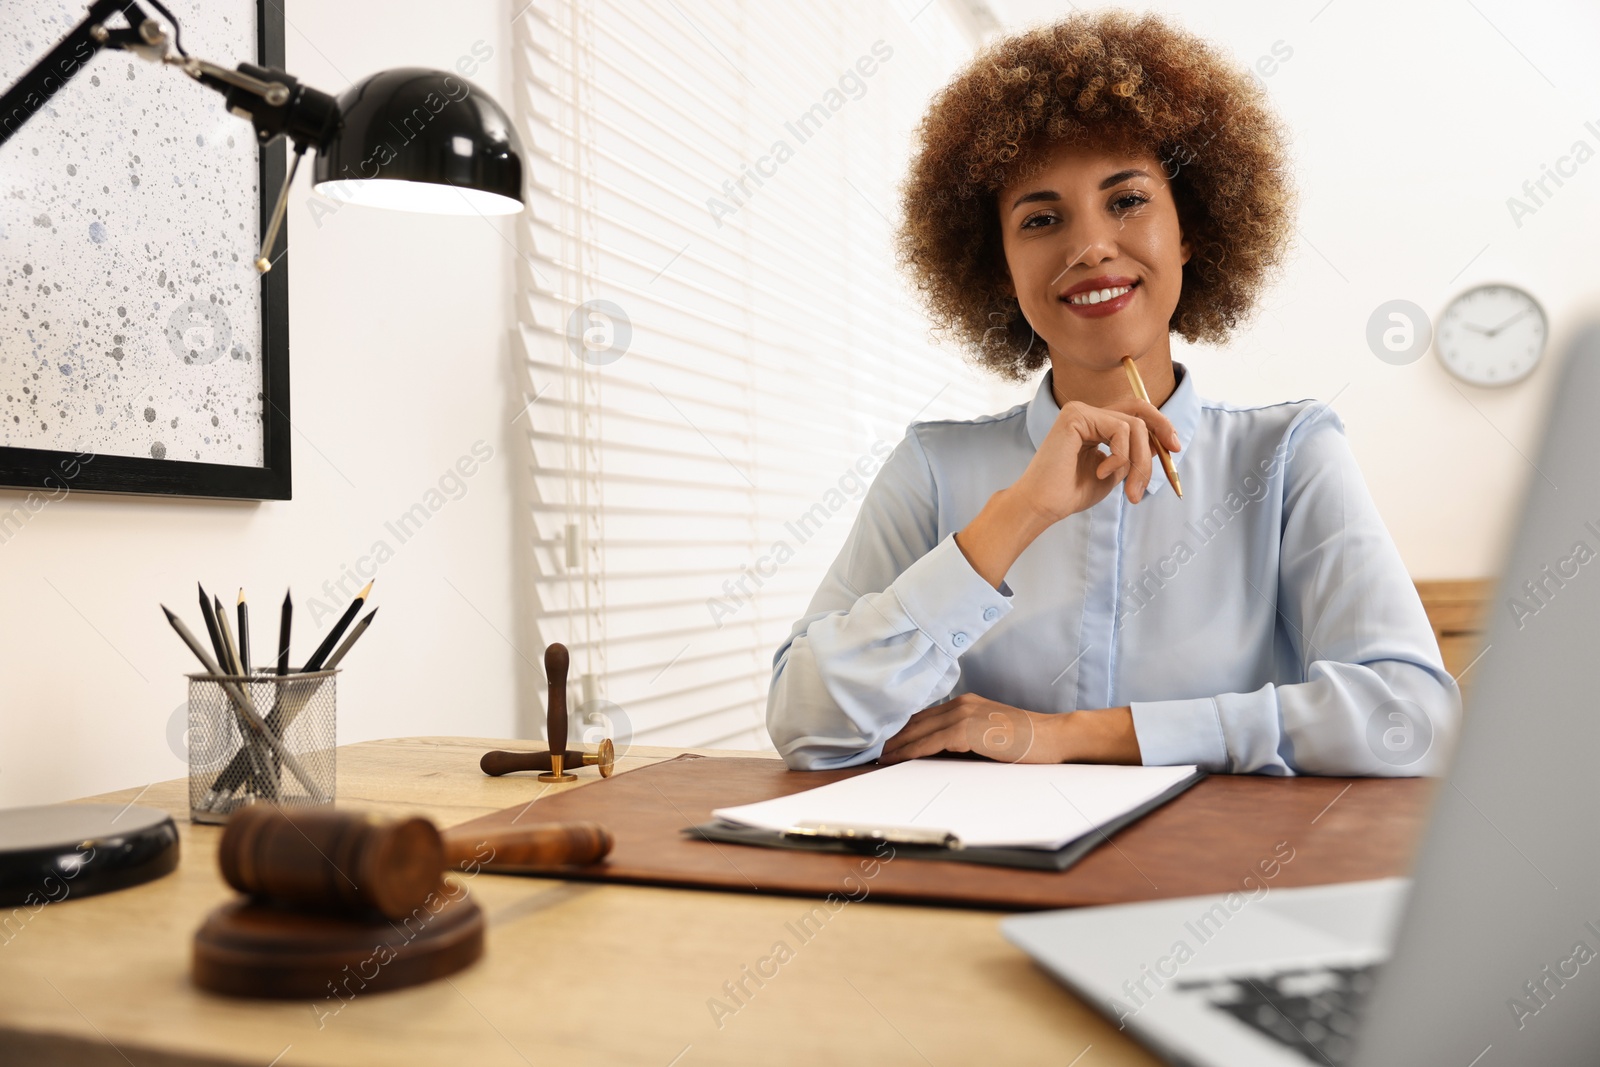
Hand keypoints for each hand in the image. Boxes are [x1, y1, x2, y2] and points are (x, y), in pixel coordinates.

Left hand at [878, 695, 1141, 764]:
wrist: (1053, 737)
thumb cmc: (1026, 742)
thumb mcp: (990, 735)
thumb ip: (965, 738)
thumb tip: (937, 752)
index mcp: (966, 704)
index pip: (925, 716)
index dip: (903, 728)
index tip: (885, 741)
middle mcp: (961, 704)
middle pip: (916, 720)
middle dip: (893, 736)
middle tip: (872, 751)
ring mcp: (964, 715)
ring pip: (919, 730)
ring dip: (896, 745)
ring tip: (879, 757)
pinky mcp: (968, 730)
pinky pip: (931, 742)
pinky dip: (911, 751)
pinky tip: (898, 758)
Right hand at [953, 396, 1181, 588]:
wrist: (1043, 505)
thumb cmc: (1071, 493)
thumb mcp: (1114, 472)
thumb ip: (1132, 455)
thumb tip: (1159, 442)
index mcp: (1094, 424)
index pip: (1134, 415)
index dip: (1159, 427)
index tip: (1174, 449)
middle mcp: (1087, 412)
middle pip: (1138, 409)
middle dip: (1162, 427)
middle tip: (1174, 449)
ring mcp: (1080, 411)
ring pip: (1133, 425)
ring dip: (1140, 461)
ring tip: (1130, 489)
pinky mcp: (1077, 415)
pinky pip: (1119, 429)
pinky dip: (1120, 457)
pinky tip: (1100, 472)